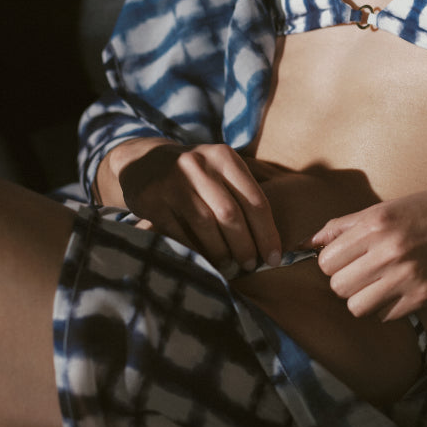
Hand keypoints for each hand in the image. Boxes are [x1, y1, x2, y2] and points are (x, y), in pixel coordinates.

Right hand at [111, 141, 282, 270]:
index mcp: (224, 158)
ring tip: (230, 269)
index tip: (274, 259)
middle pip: (231, 214)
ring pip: (205, 224)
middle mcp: (199, 165)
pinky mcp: (151, 199)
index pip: (255, 200)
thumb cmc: (196, 175)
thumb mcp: (220, 170)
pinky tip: (204, 263)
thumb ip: (246, 195)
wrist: (143, 162)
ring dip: (221, 252)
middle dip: (245, 246)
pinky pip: (178, 232)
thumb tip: (283, 240)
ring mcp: (173, 181)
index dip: (268, 234)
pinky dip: (194, 250)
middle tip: (250, 267)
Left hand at [307, 185, 426, 321]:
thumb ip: (345, 225)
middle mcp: (388, 251)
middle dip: (345, 280)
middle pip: (337, 286)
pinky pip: (383, 316)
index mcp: (375, 223)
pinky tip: (399, 289)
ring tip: (378, 283)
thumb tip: (307, 242)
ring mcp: (406, 277)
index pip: (326, 260)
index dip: (333, 261)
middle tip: (362, 271)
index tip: (347, 257)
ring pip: (356, 306)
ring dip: (362, 297)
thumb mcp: (388, 207)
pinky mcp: (423, 297)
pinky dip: (386, 307)